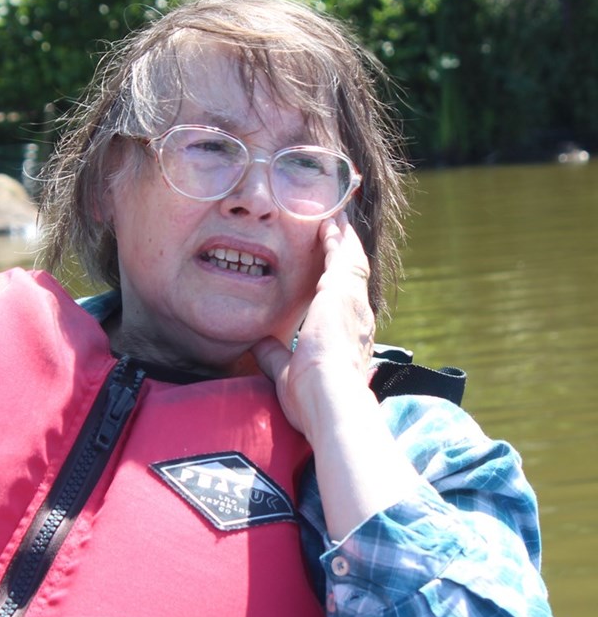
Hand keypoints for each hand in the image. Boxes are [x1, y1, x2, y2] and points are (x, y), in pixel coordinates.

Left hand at [252, 213, 374, 438]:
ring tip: (335, 219)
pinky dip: (337, 236)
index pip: (343, 304)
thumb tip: (259, 345)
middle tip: (339, 232)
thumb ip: (274, 355)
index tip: (331, 271)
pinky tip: (330, 221)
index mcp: (348, 338)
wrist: (329, 397)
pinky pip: (343, 254)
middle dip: (345, 253)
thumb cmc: (310, 397)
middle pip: (352, 276)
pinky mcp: (343, 290)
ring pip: (351, 261)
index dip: (337, 284)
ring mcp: (354, 302)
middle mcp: (358, 318)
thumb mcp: (286, 371)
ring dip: (343, 239)